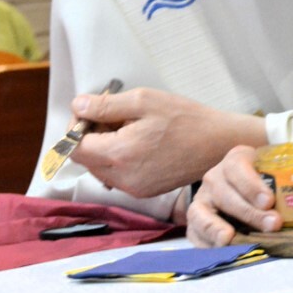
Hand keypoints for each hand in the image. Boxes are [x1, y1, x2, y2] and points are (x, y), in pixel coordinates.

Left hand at [66, 87, 266, 198]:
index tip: (92, 111)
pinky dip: (119, 159)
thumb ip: (105, 105)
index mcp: (119, 155)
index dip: (76, 127)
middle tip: (112, 115)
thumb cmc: (185, 119)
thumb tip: (78, 106)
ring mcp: (134, 188)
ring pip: (100, 169)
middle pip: (85, 160)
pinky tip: (139, 142)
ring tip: (128, 127)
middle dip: (90, 136)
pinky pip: (117, 176)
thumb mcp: (144, 100)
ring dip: (104, 148)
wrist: (218, 144)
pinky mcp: (144, 191)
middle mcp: (122, 178)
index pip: (74, 148)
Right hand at [187, 146, 278, 246]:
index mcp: (237, 160)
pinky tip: (220, 249)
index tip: (269, 201)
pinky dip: (205, 242)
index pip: (238, 166)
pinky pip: (194, 231)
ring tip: (229, 239)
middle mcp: (216, 177)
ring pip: (202, 211)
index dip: (252, 184)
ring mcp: (202, 199)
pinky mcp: (195, 220)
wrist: (236, 190)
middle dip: (249, 211)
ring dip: (216, 227)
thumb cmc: (263, 184)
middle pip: (226, 192)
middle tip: (273, 225)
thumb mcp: (280, 181)